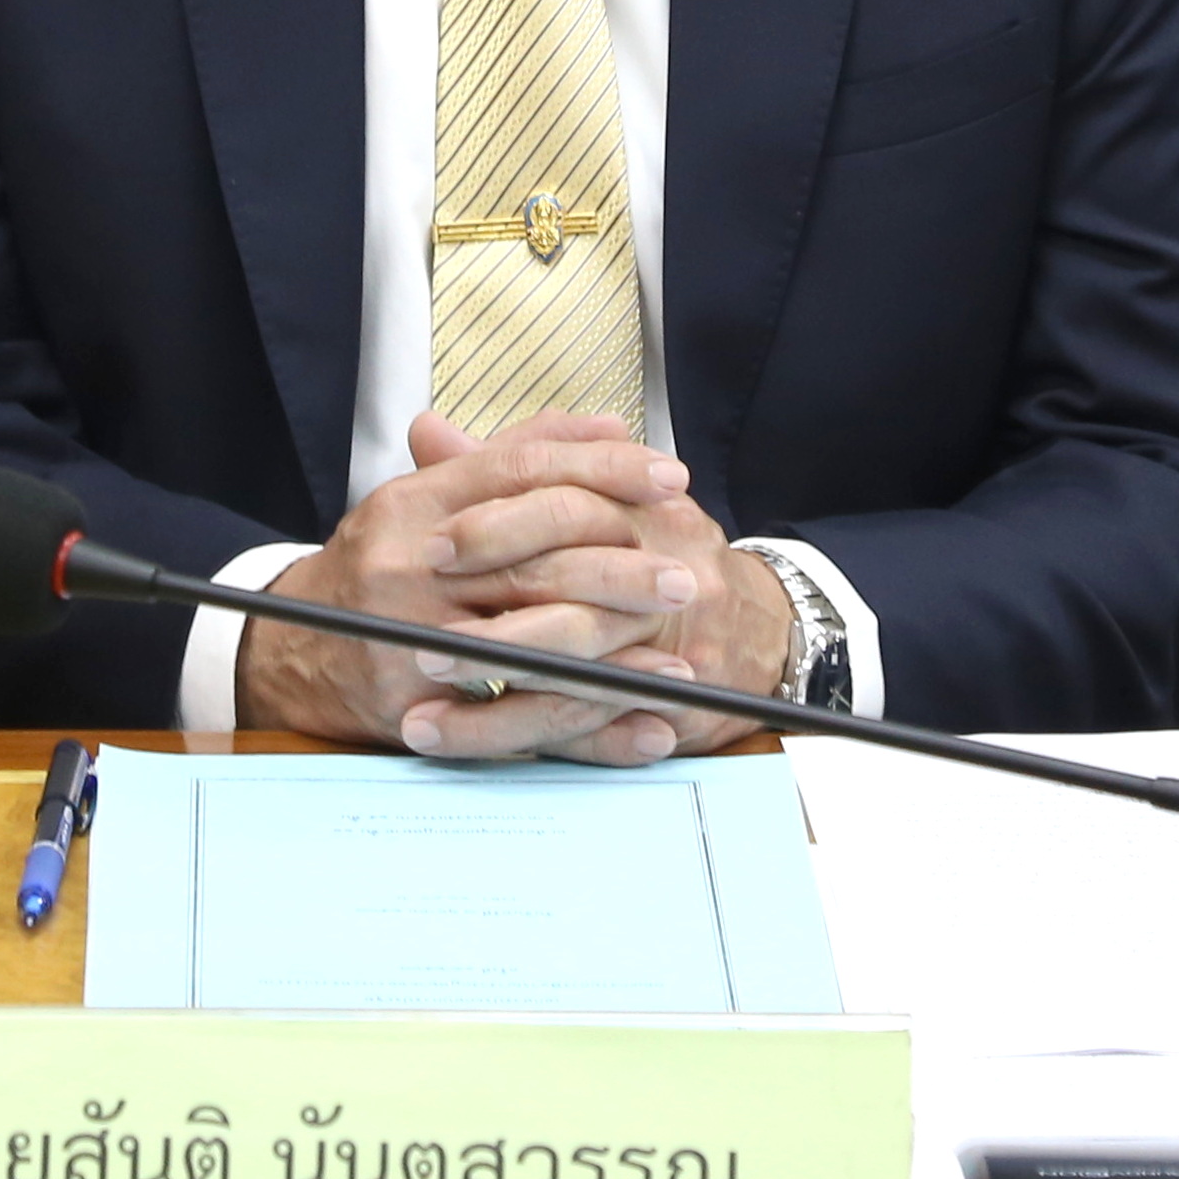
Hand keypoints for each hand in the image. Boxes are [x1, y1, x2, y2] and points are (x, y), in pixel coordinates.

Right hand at [240, 415, 707, 761]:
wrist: (293, 648)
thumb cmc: (382, 565)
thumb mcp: (433, 498)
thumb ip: (518, 456)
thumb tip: (611, 427)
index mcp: (415, 502)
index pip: (521, 471)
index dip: (602, 469)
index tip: (671, 477)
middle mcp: (409, 563)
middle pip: (532, 559)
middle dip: (620, 569)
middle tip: (685, 576)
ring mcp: (409, 636)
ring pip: (530, 642)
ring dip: (613, 657)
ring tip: (681, 663)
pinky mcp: (415, 703)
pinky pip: (518, 719)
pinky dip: (588, 727)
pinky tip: (642, 725)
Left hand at [421, 411, 794, 757]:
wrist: (765, 628)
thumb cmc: (663, 556)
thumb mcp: (600, 495)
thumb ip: (509, 468)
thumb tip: (428, 434)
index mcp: (637, 509)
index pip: (564, 504)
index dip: (496, 527)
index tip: (432, 547)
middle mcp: (659, 569)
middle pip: (569, 590)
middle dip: (486, 623)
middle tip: (414, 643)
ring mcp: (667, 642)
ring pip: (572, 667)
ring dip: (493, 695)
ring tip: (421, 713)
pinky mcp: (669, 702)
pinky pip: (586, 726)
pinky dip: (523, 736)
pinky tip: (467, 744)